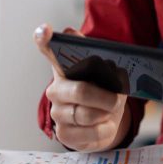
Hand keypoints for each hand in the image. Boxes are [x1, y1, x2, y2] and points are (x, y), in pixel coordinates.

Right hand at [33, 23, 130, 151]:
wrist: (107, 119)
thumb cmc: (103, 89)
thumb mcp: (105, 71)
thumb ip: (94, 53)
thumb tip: (70, 32)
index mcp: (64, 67)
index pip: (48, 49)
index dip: (44, 39)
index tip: (45, 29)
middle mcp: (55, 89)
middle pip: (81, 91)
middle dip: (106, 97)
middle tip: (118, 99)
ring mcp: (57, 112)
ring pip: (87, 114)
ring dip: (107, 113)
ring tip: (111, 111)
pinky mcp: (63, 134)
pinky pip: (90, 133)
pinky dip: (106, 129)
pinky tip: (106, 124)